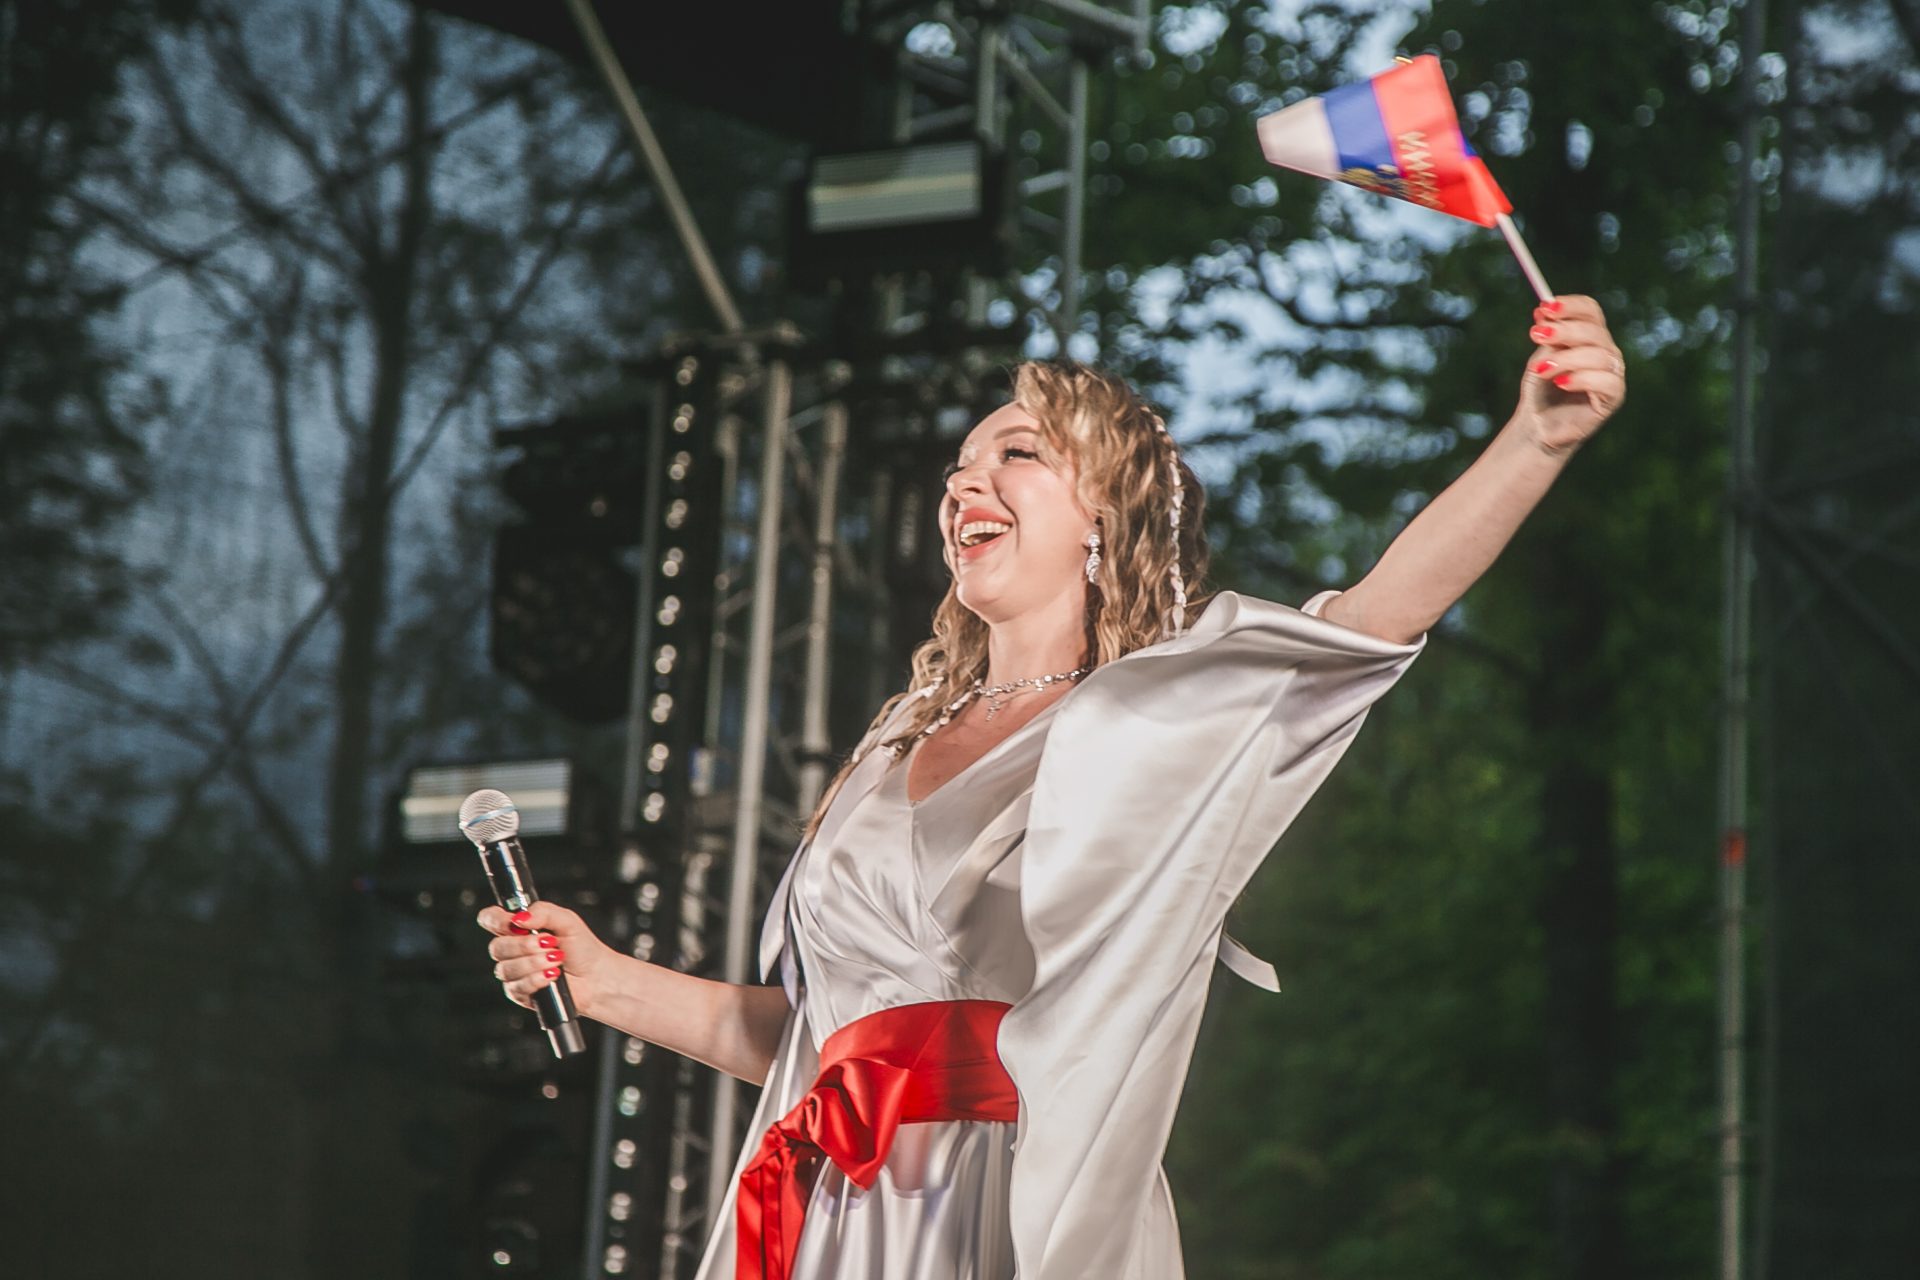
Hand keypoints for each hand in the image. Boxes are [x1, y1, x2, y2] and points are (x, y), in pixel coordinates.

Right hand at [478, 900, 617, 1015]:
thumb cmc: (582, 948)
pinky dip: (535, 979)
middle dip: (524, 945)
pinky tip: (551, 976)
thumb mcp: (567, 920)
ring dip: (533, 963)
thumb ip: (543, 912)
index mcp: (519, 928)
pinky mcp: (520, 993)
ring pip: (505, 969)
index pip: (490, 919)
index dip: (496, 920)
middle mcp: (513, 950)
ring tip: (556, 960)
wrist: (596, 976)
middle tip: (549, 943)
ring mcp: (515, 973)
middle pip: (496, 947)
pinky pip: (516, 987)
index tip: (516, 924)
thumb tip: (520, 917)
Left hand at [1513, 295, 1626, 455]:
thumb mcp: (1542, 357)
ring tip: (1540, 369)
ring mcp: (1613, 374)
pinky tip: (1560, 383)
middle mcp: (1606, 351)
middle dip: (1564, 331)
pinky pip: (1606, 381)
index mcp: (1590, 336)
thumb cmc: (1542, 389)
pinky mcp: (1614, 398)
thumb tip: (1544, 310)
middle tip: (1536, 335)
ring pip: (1599, 356)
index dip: (1570, 306)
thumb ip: (1548, 337)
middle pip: (1594, 331)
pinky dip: (1581, 379)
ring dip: (1566, 359)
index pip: (1590, 311)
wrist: (1538, 425)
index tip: (1544, 307)